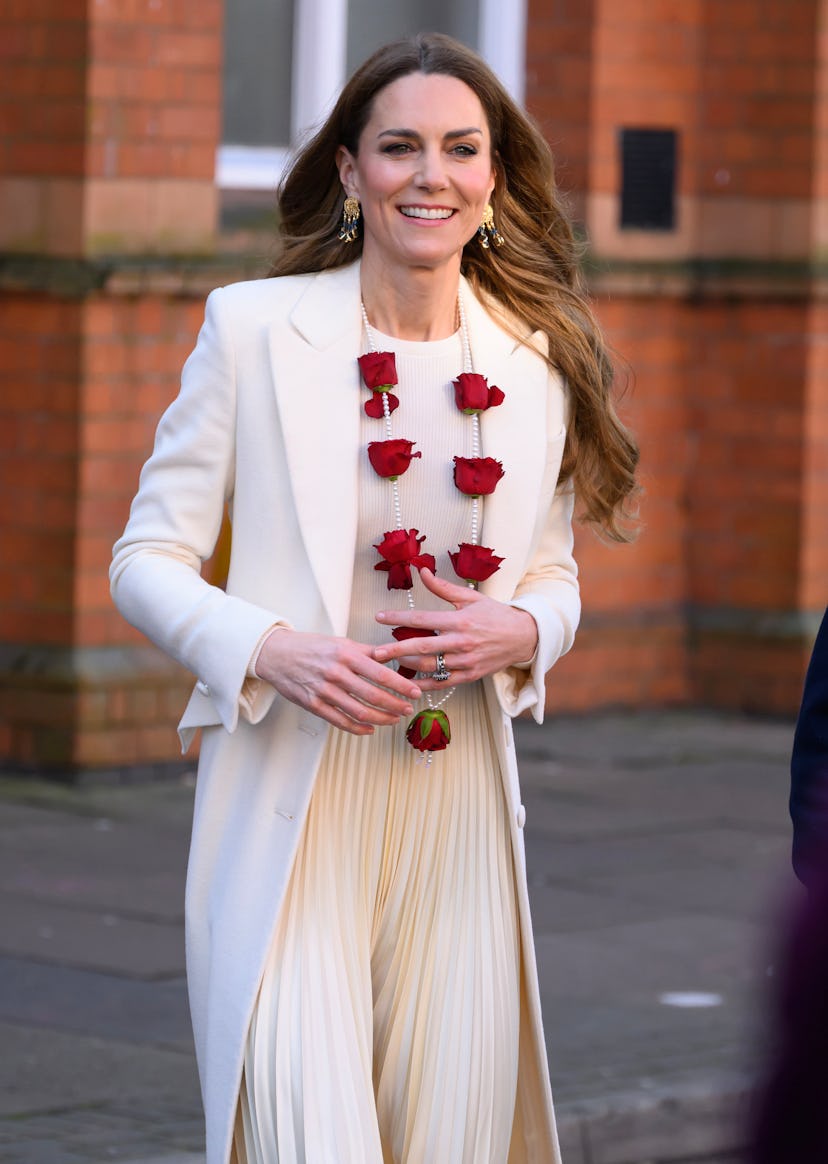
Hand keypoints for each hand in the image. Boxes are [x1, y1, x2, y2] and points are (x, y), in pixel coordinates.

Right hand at [255, 630, 421, 734]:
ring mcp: (324, 690)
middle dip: (395, 705)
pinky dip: (358, 727)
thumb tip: (392, 655)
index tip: (415, 692)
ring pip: (358, 711)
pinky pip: (340, 720)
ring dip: (380, 718)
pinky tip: (370, 728)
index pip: (380, 673)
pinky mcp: (313, 704)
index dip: (401, 685)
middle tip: (408, 709)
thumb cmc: (312, 647)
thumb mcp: (340, 643)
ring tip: (393, 719)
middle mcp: (336, 673)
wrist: (277, 654)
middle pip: (372, 695)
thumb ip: (366, 652)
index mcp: (346, 654)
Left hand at [372, 568, 537, 691]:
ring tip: (389, 664)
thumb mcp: (470, 597)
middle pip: (422, 647)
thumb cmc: (494, 614)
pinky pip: (442, 683)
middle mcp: (461, 642)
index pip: (423, 619)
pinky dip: (425, 684)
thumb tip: (421, 571)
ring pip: (430, 667)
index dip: (399, 618)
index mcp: (459, 620)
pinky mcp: (470, 676)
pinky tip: (409, 683)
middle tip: (375, 653)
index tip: (379, 617)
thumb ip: (442, 588)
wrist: (523, 637)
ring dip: (408, 666)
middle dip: (396, 650)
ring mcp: (466, 661)